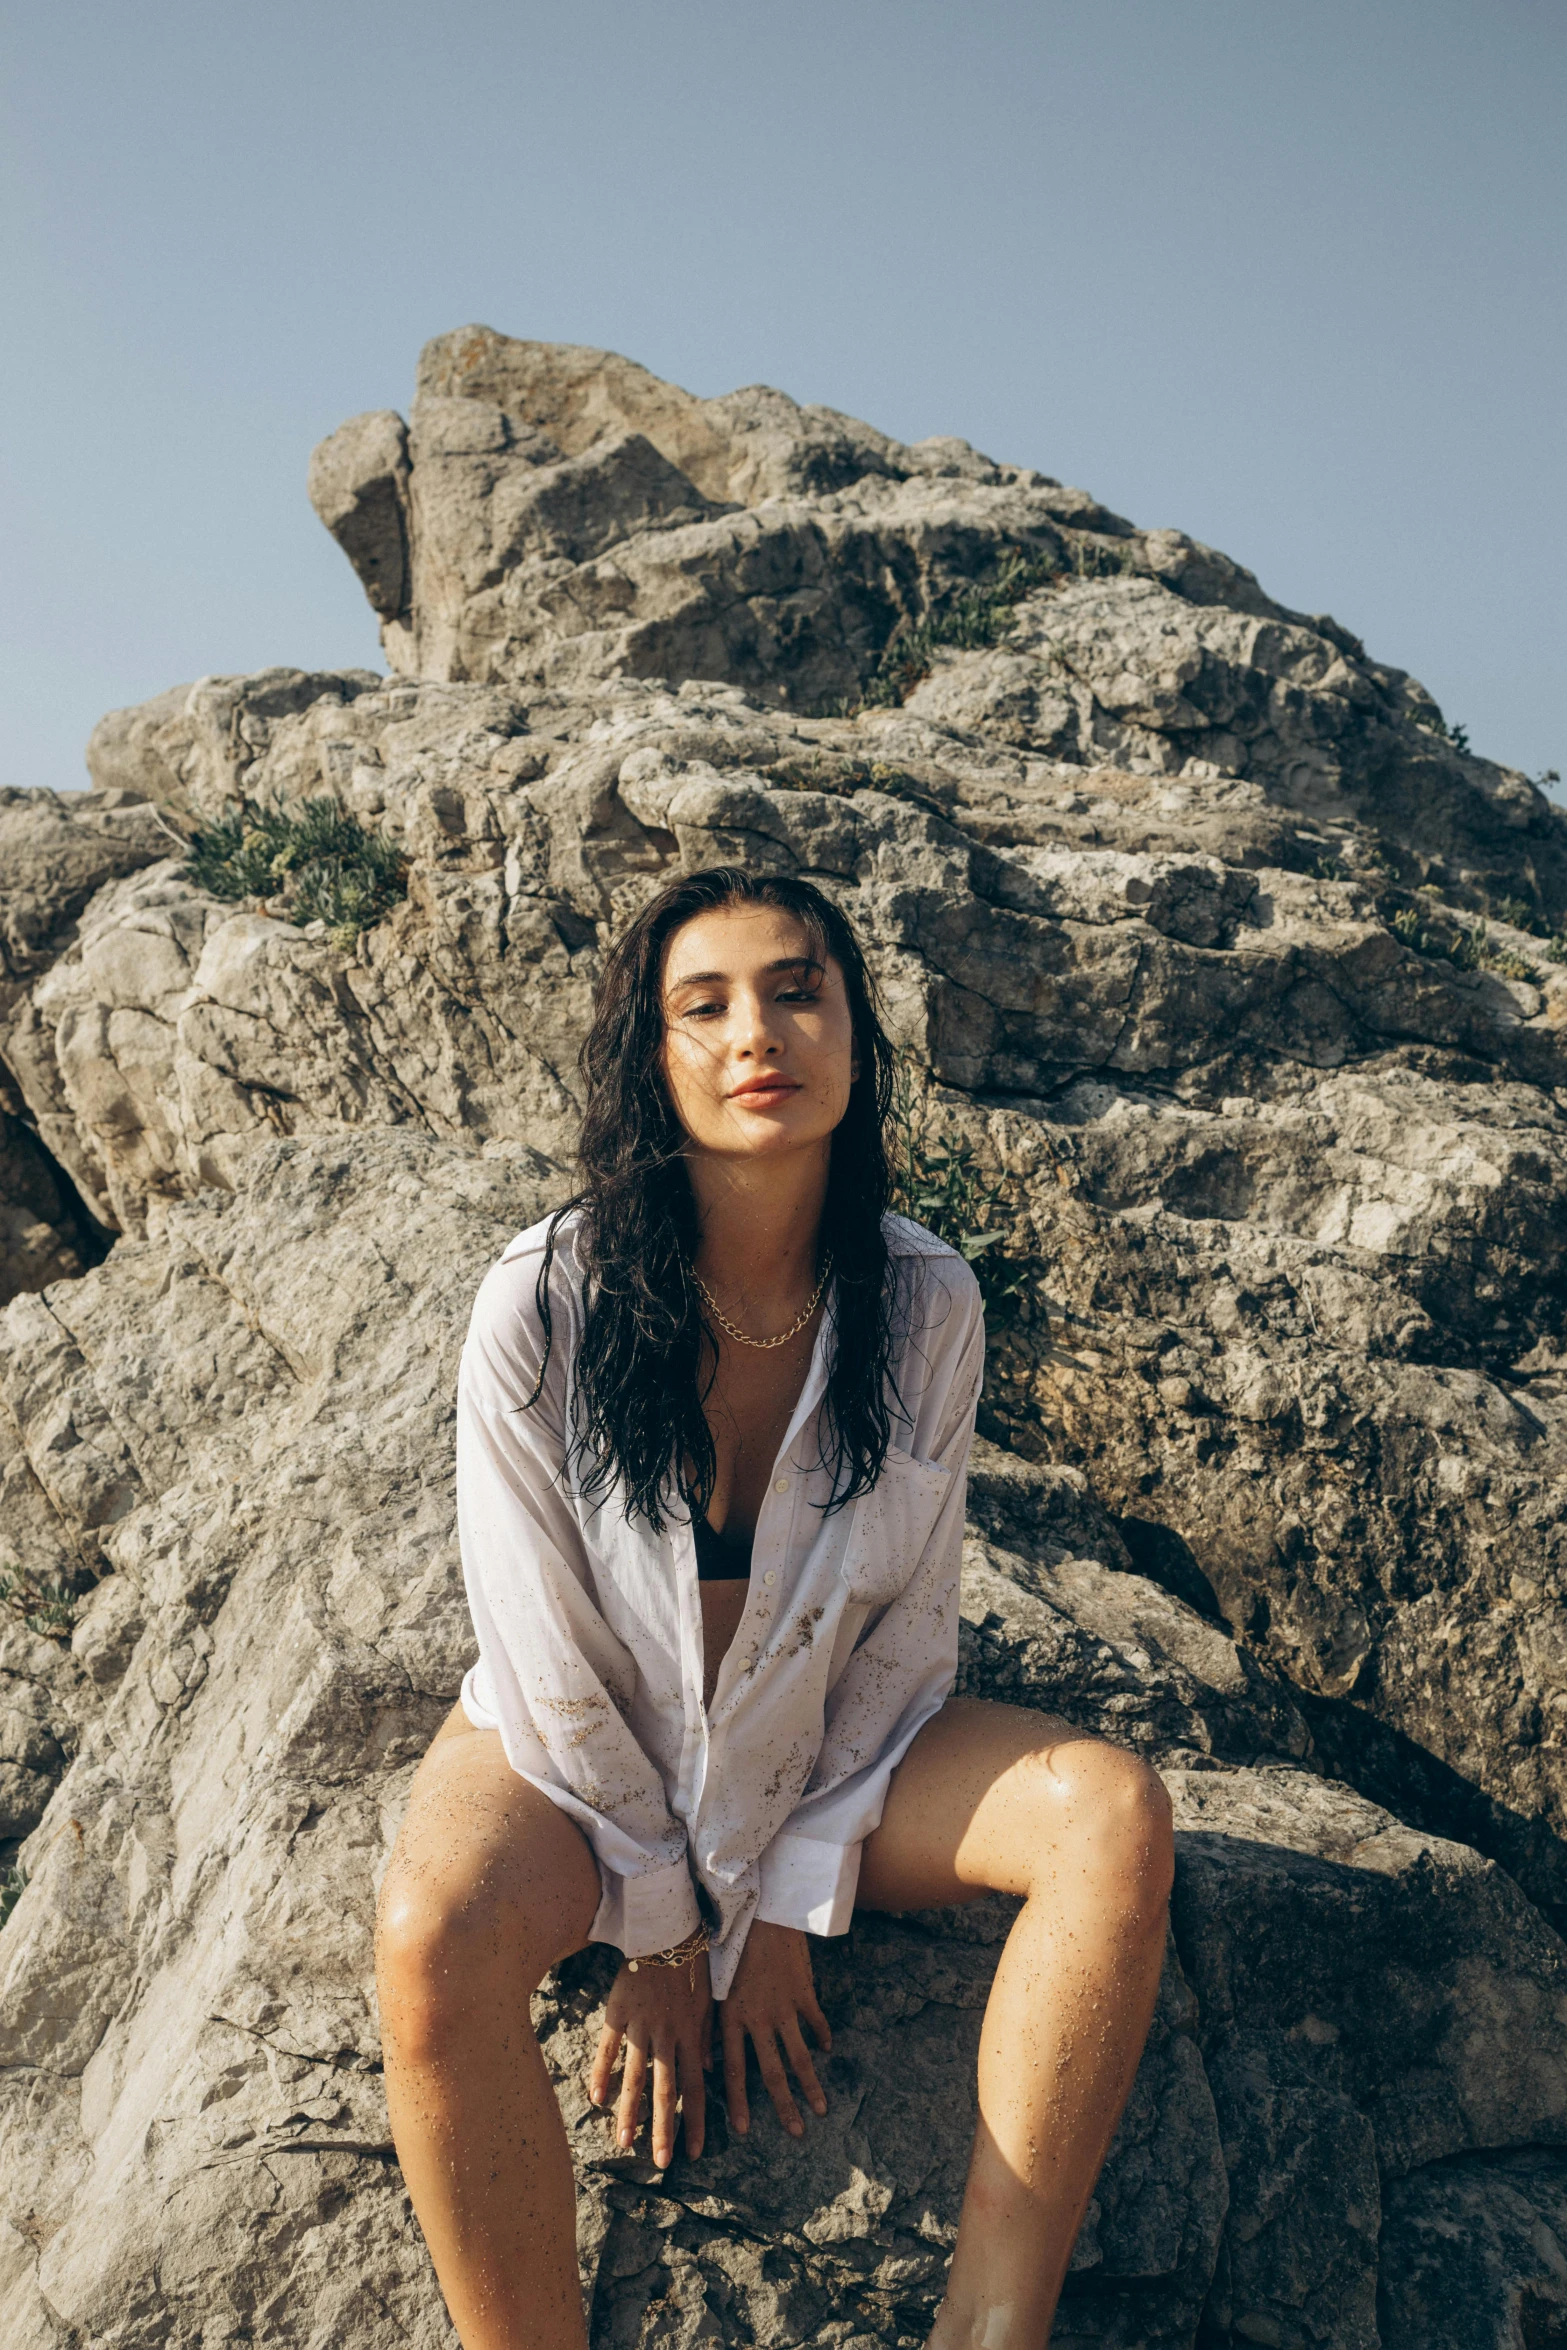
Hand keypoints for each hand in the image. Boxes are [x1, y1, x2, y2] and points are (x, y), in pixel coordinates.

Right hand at [589, 1949, 711, 2168]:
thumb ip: (706, 2036)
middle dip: (663, 2129)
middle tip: (660, 2162)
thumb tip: (707, 2069)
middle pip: (665, 2090)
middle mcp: (667, 2036)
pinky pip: (608, 2048)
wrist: (666, 1929)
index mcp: (692, 2035)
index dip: (695, 2122)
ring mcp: (640, 2026)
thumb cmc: (692, 1965)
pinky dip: (601, 2073)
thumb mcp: (708, 2001)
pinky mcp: (618, 2014)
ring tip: (624, 2142)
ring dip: (630, 2112)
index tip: (693, 2153)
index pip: (696, 2088)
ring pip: (635, 2076)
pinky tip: (596, 2099)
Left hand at [719, 1921, 831, 2138]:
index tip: (744, 2130)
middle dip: (784, 2106)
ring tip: (821, 2108)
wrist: (759, 1911)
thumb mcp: (713, 1987)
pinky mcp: (804, 1991)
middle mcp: (760, 2019)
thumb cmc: (728, 1945)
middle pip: (774, 2072)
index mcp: (732, 2018)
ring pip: (800, 2055)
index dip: (739, 2101)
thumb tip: (706, 2063)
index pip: (735, 2070)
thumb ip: (709, 2026)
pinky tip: (828, 2048)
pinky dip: (822, 2035)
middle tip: (796, 2133)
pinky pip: (815, 2021)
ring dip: (811, 2085)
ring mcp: (785, 2007)